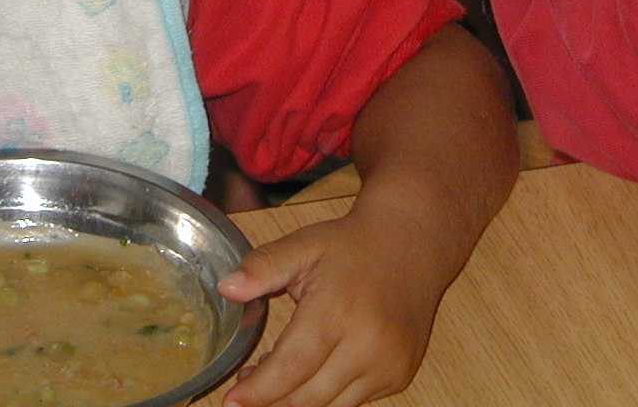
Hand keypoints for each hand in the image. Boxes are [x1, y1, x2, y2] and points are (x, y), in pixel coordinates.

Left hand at [215, 208, 443, 406]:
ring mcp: (388, 366)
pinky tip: (307, 373)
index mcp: (337, 312)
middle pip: (309, 396)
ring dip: (297, 401)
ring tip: (272, 378)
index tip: (231, 401)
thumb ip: (263, 266)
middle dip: (271, 400)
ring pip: (331, 405)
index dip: (259, 390)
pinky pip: (354, 400)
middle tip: (244, 386)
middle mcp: (367, 347)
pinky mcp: (400, 376)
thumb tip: (226, 288)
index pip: (292, 367)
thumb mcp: (303, 245)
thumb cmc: (351, 246)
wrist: (411, 247)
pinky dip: (325, 395)